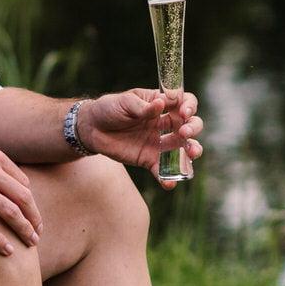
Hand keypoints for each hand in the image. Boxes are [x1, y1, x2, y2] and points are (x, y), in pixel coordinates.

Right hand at [0, 140, 41, 255]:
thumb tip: (13, 176)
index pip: (22, 182)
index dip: (30, 202)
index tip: (32, 216)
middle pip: (23, 197)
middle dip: (34, 218)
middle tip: (38, 233)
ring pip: (11, 213)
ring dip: (25, 230)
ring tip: (31, 244)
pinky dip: (0, 240)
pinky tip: (8, 251)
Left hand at [81, 88, 203, 188]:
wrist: (91, 129)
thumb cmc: (108, 109)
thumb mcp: (124, 102)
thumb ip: (143, 106)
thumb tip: (160, 104)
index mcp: (161, 104)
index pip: (184, 102)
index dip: (189, 106)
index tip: (184, 112)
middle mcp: (164, 124)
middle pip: (190, 125)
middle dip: (193, 128)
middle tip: (184, 132)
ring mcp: (159, 142)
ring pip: (183, 148)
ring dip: (192, 151)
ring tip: (192, 154)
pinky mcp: (149, 159)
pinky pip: (163, 169)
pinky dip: (168, 178)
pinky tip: (169, 183)